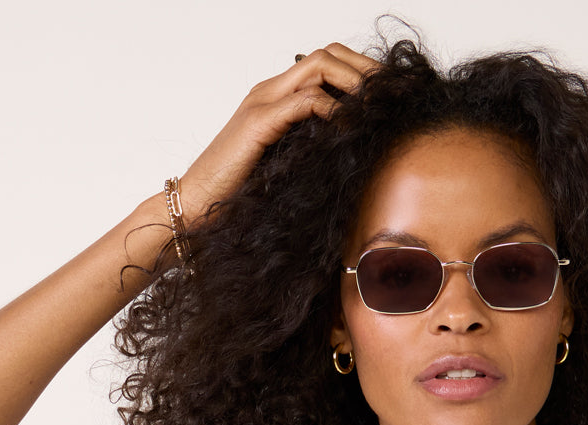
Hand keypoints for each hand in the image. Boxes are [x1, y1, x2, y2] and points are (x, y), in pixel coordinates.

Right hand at [177, 44, 381, 222]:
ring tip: (376, 107)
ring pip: (319, 67)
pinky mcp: (258, 123)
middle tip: (391, 96)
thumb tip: (349, 154)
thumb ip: (309, 150)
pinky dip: (332, 109)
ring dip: (354, 82)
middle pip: (327, 55)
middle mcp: (270, 91)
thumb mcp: (286, 167)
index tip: (388, 97)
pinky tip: (348, 128)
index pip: (326, 63)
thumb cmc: (237, 194)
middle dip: (365, 69)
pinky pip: (304, 101)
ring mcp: (262, 102)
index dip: (360, 72)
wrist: (195, 206)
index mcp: (276, 98)